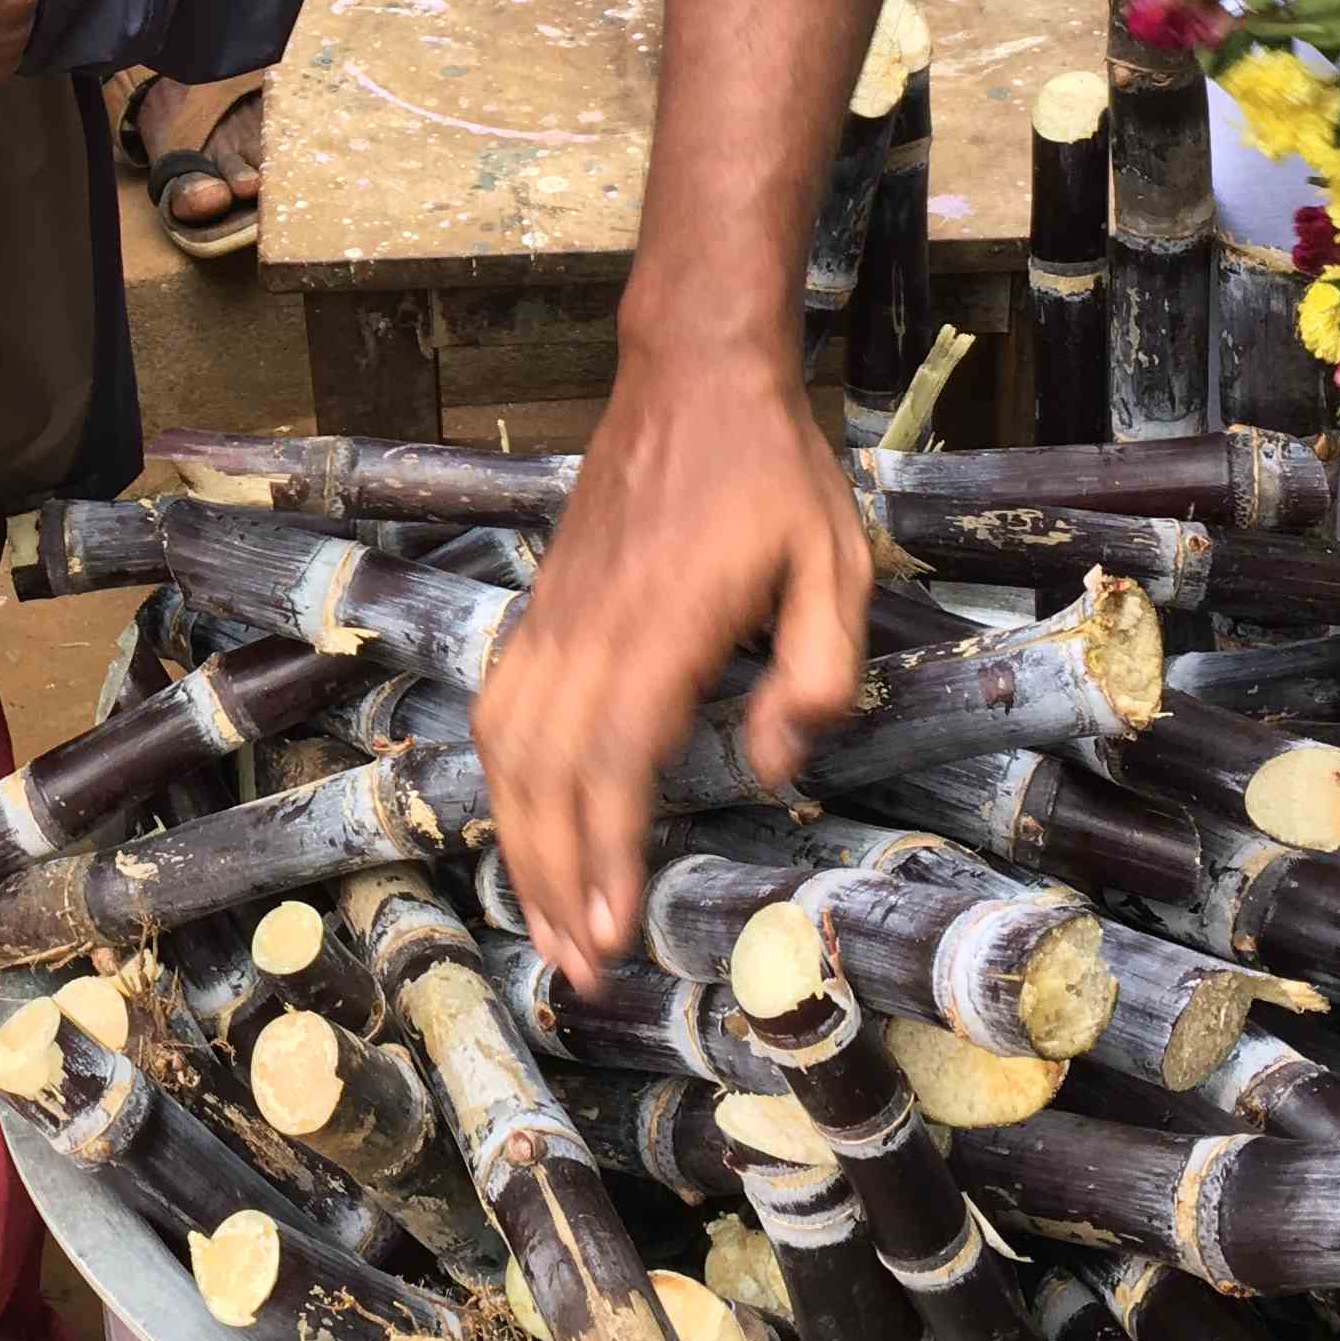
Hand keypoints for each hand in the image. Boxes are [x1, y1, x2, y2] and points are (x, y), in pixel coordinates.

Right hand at [472, 344, 868, 984]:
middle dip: (557, 878)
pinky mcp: (545, 606)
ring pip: (509, 747)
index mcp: (666, 626)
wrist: (692, 372)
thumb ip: (817, 671)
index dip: (609, 852)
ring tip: (542, 917)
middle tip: (576, 968)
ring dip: (520, 839)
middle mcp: (592, 629)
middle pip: (547, 774)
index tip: (612, 931)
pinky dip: (502, 775)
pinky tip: (517, 817)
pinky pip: (502, 705)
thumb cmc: (774, 469)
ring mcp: (556, 617)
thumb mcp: (838, 561)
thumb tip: (775, 764)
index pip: (618, 759)